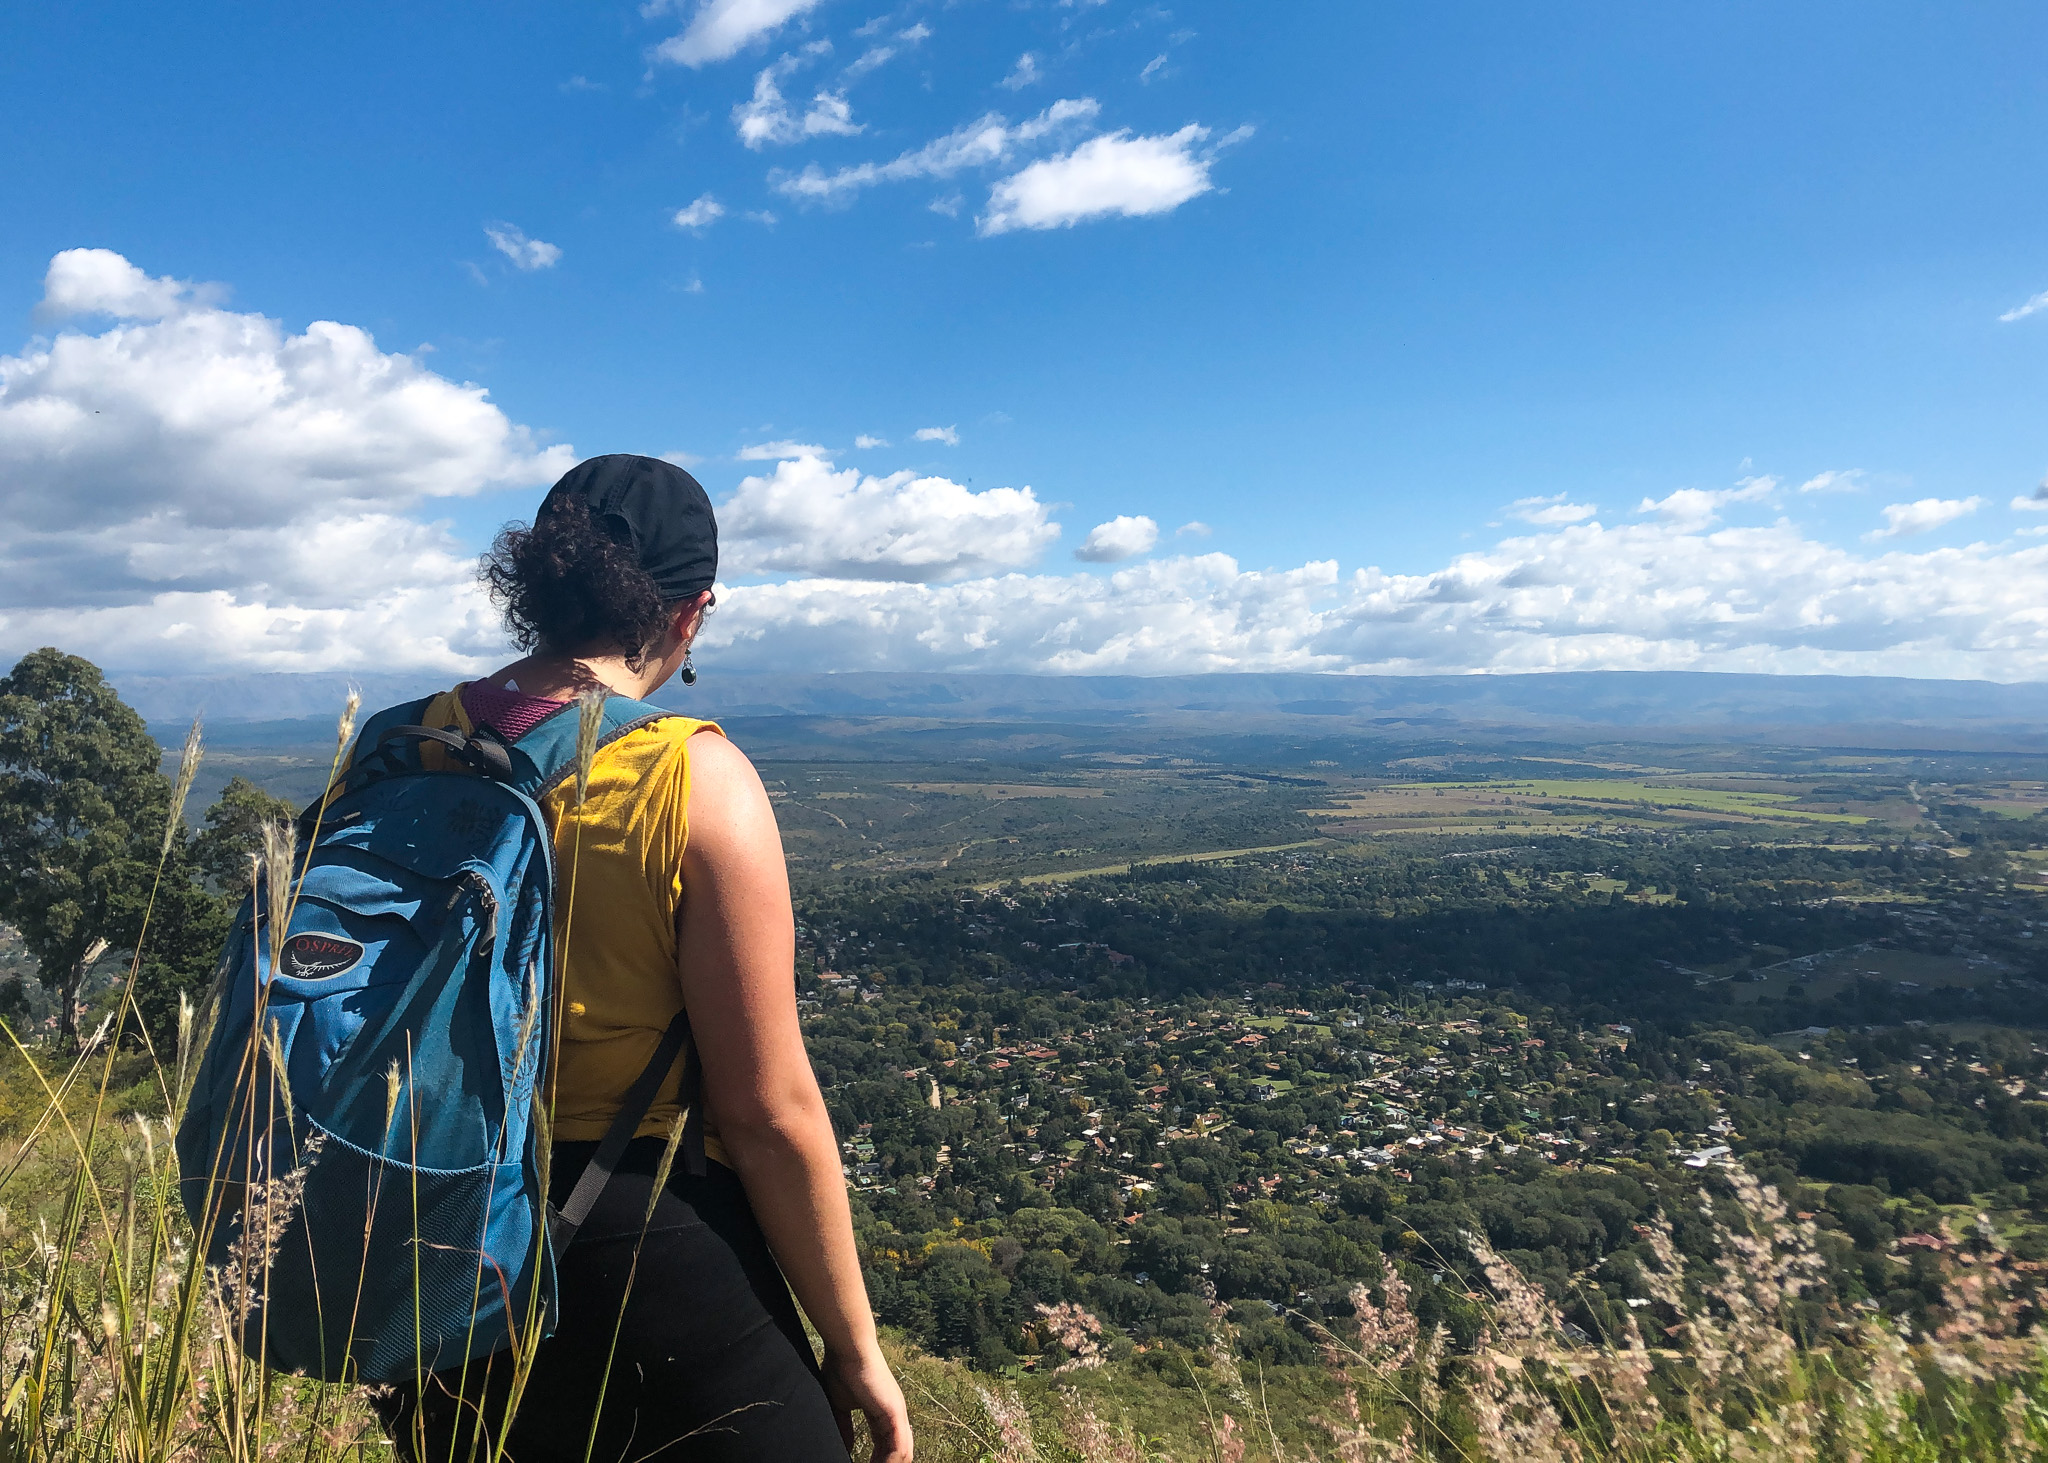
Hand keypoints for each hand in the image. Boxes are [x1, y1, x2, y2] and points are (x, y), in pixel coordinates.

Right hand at [821, 1344, 912, 1462]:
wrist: (848, 1348)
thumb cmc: (842, 1369)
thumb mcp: (840, 1406)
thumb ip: (845, 1427)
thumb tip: (845, 1448)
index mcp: (883, 1413)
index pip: (885, 1446)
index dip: (877, 1462)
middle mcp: (894, 1414)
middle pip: (897, 1453)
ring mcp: (898, 1414)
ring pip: (902, 1454)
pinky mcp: (895, 1412)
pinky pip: (899, 1448)